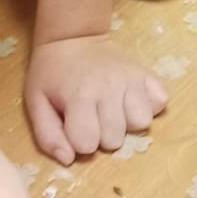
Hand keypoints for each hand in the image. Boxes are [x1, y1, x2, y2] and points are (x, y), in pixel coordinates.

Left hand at [26, 34, 166, 164]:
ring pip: (141, 123)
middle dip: (102, 135)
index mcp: (80, 97)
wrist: (73, 37)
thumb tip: (68, 159)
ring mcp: (132, 80)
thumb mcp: (36, 102)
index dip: (79, 140)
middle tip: (92, 117)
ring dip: (127, 123)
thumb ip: (48, 135)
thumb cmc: (52, 73)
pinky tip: (130, 100)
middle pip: (115, 139)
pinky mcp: (147, 75)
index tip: (74, 126)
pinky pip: (160, 102)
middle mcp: (110, 88)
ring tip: (113, 110)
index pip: (87, 144)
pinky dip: (148, 106)